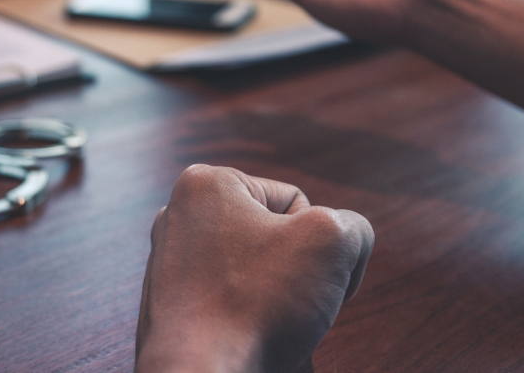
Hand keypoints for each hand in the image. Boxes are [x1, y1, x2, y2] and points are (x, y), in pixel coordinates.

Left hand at [136, 165, 373, 372]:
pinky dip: (250, 320)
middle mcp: (178, 217)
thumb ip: (354, 226)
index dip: (318, 242)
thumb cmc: (256, 304)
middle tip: (289, 301)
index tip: (306, 275)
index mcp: (206, 184)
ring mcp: (170, 264)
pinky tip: (250, 340)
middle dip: (295, 271)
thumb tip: (346, 245)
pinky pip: (231, 303)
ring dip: (277, 298)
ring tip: (269, 323)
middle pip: (272, 236)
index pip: (296, 200)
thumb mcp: (332, 243)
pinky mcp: (172, 305)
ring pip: (254, 273)